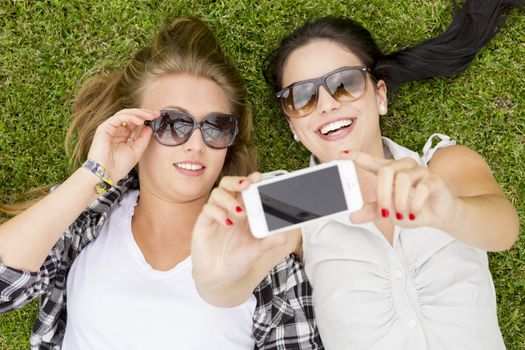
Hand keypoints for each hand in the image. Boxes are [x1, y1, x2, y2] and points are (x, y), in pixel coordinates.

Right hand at [86, 108, 158, 181]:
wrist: (106, 174)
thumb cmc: (119, 166)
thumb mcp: (136, 151)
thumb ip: (143, 139)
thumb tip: (149, 127)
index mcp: (124, 135)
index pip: (135, 122)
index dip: (146, 118)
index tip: (157, 116)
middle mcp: (117, 130)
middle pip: (131, 115)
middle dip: (144, 113)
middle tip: (156, 113)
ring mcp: (110, 128)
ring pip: (125, 114)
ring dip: (139, 114)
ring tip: (150, 116)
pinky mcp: (104, 128)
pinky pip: (119, 118)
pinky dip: (130, 117)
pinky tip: (140, 121)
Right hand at [191, 173, 286, 284]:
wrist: (219, 277)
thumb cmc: (238, 260)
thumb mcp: (255, 251)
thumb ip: (267, 242)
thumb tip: (283, 236)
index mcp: (244, 211)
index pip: (246, 189)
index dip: (251, 180)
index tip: (259, 177)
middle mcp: (229, 209)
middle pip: (229, 184)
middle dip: (238, 181)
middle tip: (247, 185)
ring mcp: (215, 215)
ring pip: (217, 193)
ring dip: (229, 200)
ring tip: (240, 213)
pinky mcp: (204, 223)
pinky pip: (208, 209)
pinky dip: (218, 213)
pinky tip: (227, 224)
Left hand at [341, 150, 457, 228]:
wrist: (439, 215)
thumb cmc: (411, 208)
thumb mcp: (388, 212)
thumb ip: (371, 211)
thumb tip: (353, 216)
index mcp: (389, 171)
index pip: (371, 161)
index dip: (358, 157)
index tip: (343, 154)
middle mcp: (403, 167)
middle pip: (386, 171)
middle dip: (383, 195)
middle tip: (386, 213)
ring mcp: (419, 171)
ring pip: (402, 179)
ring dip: (399, 201)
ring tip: (401, 215)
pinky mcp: (434, 179)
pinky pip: (422, 187)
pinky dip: (415, 204)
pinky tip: (414, 212)